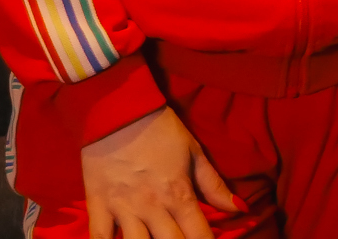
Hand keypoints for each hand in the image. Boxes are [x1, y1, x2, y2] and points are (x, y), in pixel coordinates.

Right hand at [82, 106, 242, 238]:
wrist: (120, 110)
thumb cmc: (162, 130)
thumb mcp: (194, 152)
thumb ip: (214, 185)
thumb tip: (240, 209)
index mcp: (180, 195)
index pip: (199, 236)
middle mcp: (153, 207)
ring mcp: (123, 209)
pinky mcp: (97, 205)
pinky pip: (99, 237)